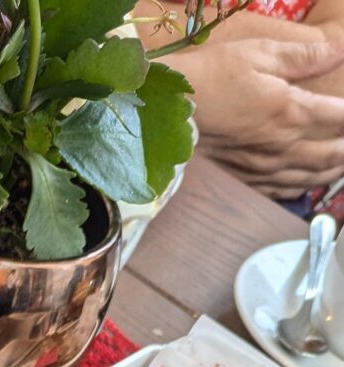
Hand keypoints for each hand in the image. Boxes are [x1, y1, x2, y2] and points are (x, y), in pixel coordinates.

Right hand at [182, 35, 343, 196]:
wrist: (167, 111)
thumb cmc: (211, 76)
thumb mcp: (259, 52)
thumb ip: (304, 55)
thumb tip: (339, 50)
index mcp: (290, 111)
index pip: (339, 117)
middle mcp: (281, 146)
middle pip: (330, 155)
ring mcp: (263, 167)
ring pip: (310, 177)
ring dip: (332, 171)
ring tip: (342, 164)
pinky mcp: (245, 179)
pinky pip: (282, 190)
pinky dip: (302, 187)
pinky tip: (308, 182)